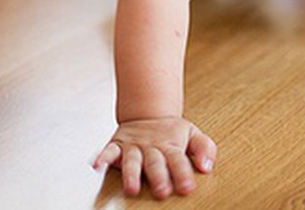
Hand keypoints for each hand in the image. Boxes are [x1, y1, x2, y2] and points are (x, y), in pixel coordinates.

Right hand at [93, 116, 216, 198]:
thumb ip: (204, 149)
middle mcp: (152, 147)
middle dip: (158, 177)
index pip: (179, 161)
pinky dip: (101, 157)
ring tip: (131, 188)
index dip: (183, 174)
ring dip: (131, 174)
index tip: (187, 188)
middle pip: (155, 163)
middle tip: (162, 191)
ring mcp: (134, 146)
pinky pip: (108, 151)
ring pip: (132, 160)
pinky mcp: (118, 145)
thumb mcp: (193, 134)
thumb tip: (207, 167)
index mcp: (171, 146)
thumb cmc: (171, 131)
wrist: (149, 112)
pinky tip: (97, 166)